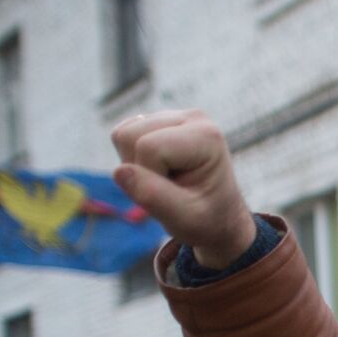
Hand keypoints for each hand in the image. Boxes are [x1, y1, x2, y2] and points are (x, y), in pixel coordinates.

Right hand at [110, 110, 256, 269]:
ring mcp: (175, 116)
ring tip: (165, 182)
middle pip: (130, 136)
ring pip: (123, 135)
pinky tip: (158, 171)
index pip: (149, 147)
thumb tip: (119, 172)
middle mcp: (192, 117)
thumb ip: (153, 197)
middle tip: (169, 191)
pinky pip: (122, 135)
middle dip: (140, 171)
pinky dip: (132, 159)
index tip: (176, 195)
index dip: (150, 179)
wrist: (219, 218)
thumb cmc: (207, 220)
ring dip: (135, 167)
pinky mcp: (159, 121)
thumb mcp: (185, 219)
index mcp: (206, 136)